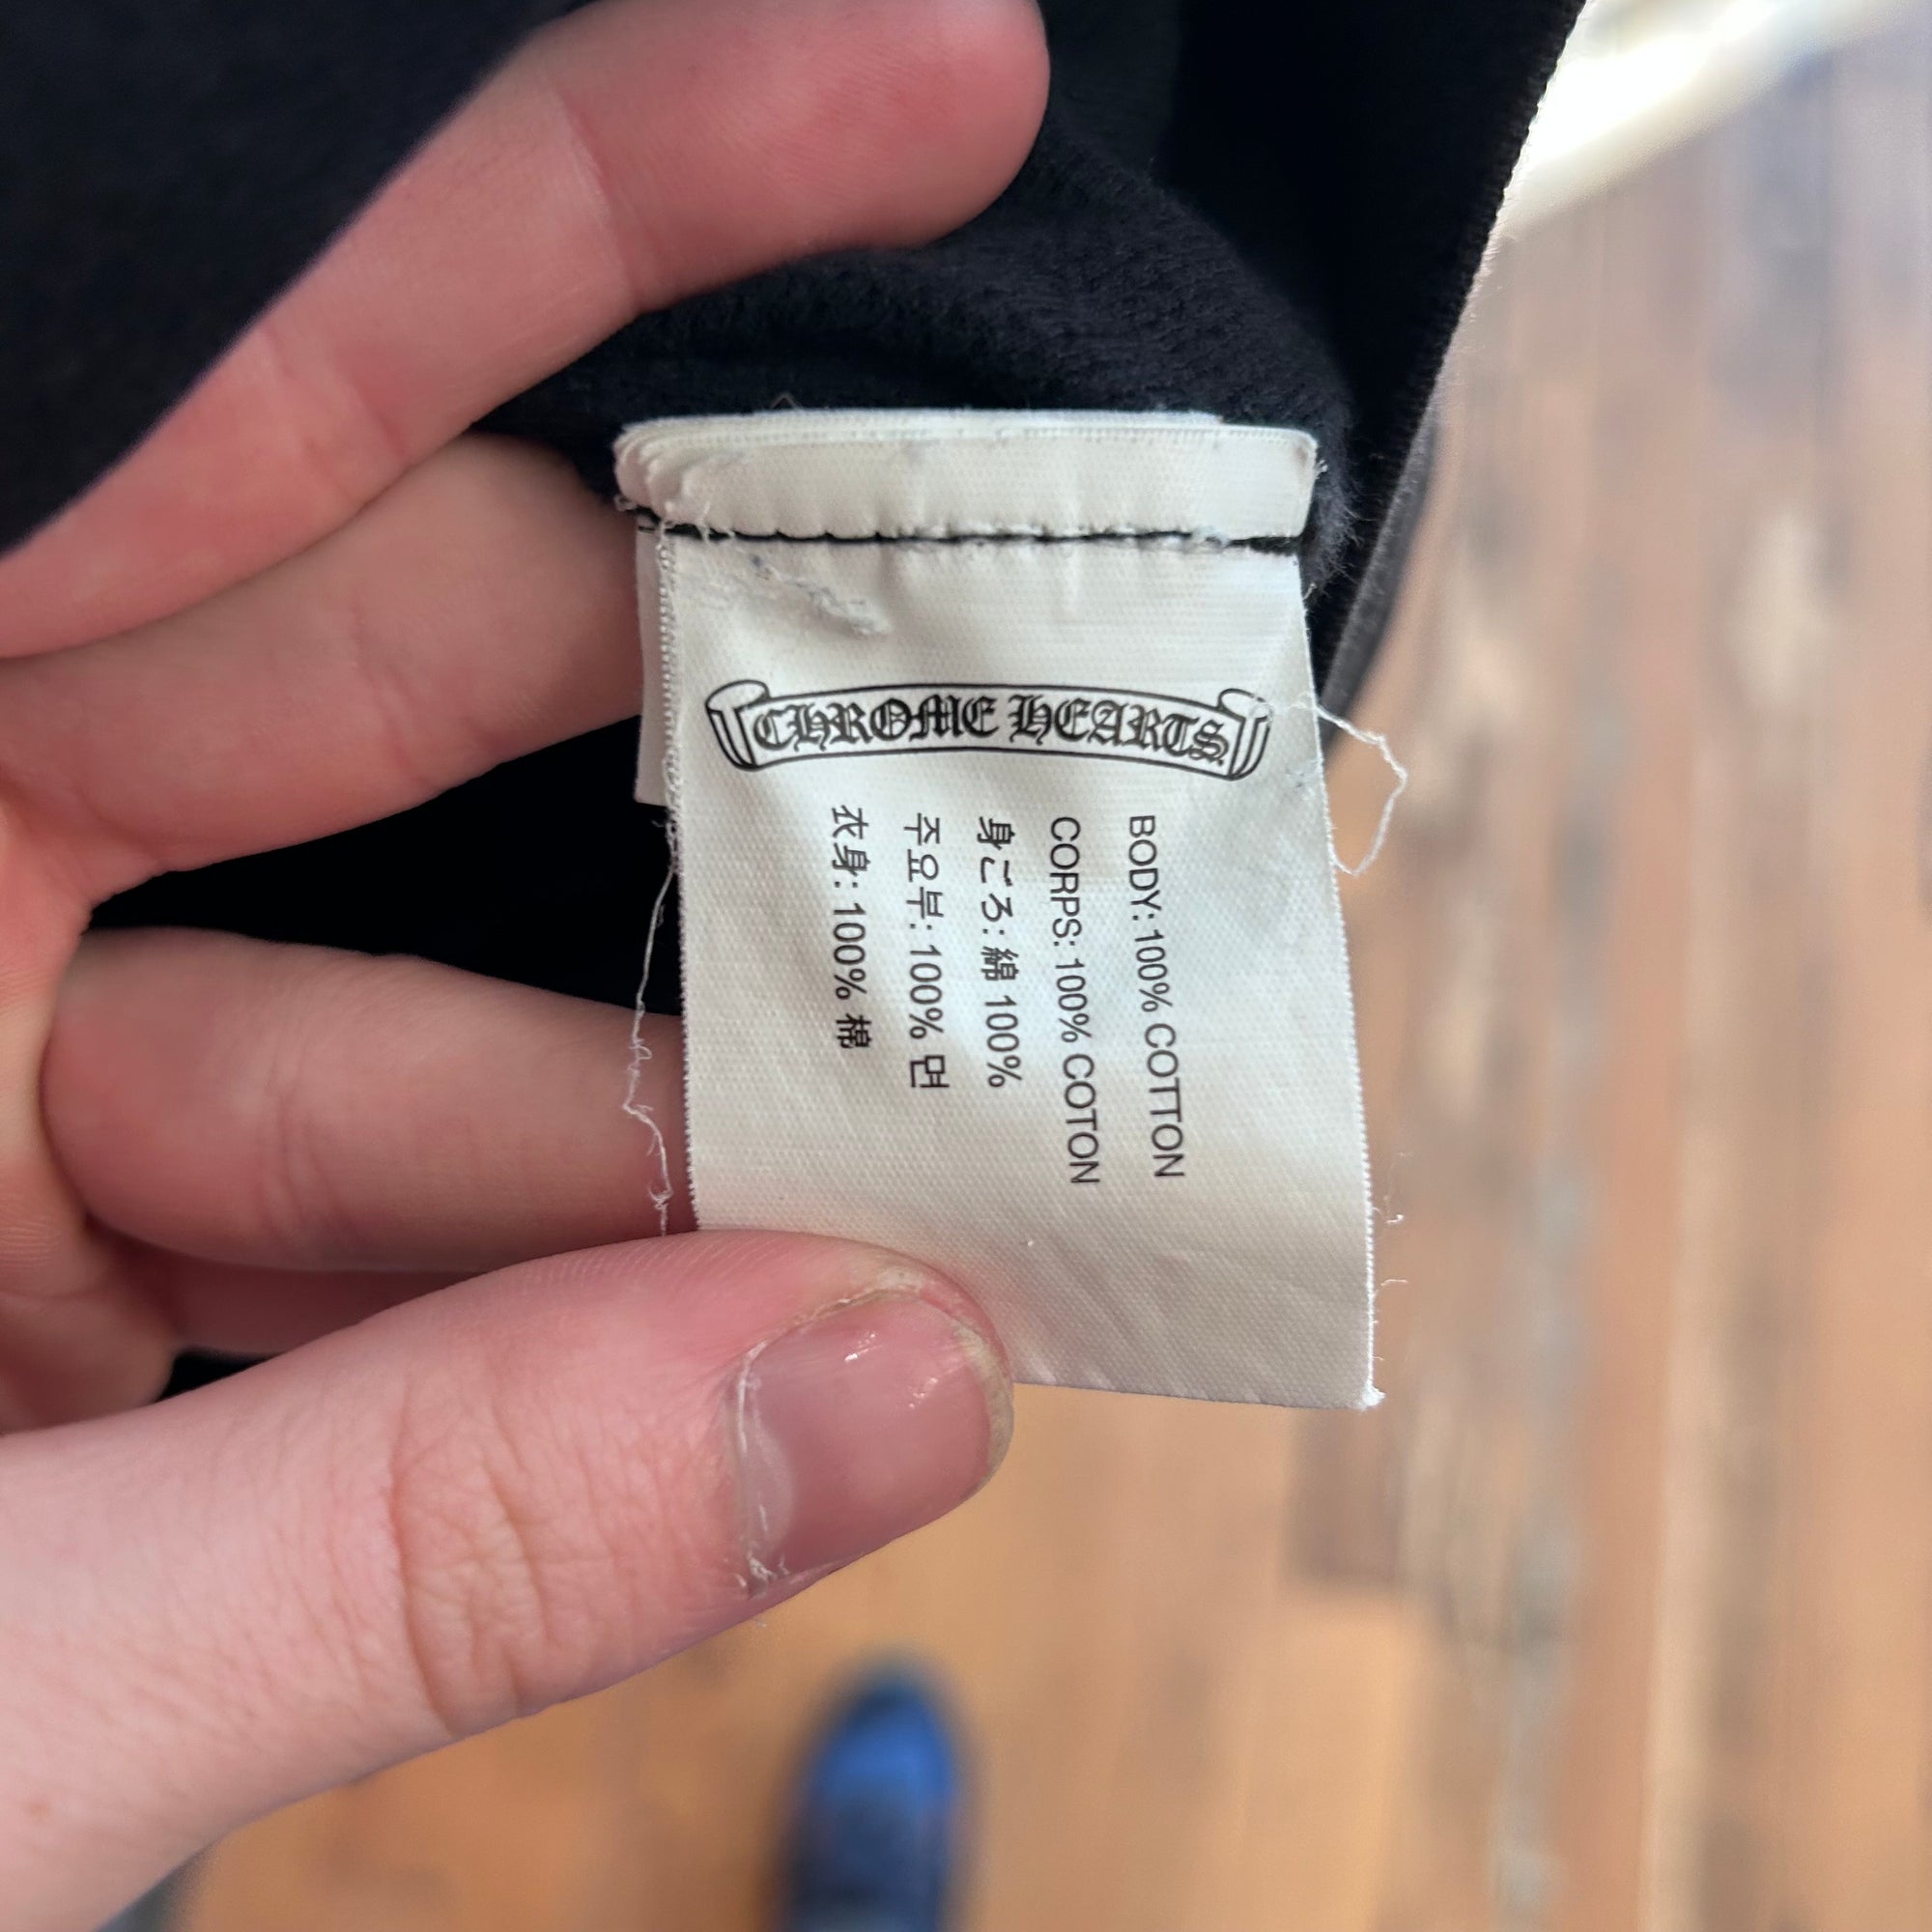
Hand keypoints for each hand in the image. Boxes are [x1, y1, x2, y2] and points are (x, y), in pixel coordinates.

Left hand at [0, 1, 1045, 1922]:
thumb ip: (406, 1534)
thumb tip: (902, 1388)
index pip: (216, 386)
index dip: (575, 203)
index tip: (923, 83)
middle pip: (360, 629)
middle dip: (718, 715)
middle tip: (1026, 763)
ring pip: (402, 960)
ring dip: (665, 1096)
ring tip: (915, 1187)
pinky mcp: (29, 1220)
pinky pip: (345, 1172)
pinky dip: (539, 1261)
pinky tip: (710, 1344)